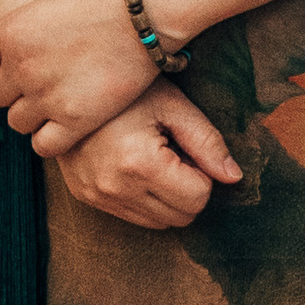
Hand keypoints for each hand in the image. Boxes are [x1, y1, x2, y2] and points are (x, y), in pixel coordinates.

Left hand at [0, 0, 158, 155]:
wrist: (146, 9)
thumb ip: (39, 5)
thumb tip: (42, 4)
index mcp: (10, 32)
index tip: (10, 65)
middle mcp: (20, 67)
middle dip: (14, 91)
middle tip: (38, 86)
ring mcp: (46, 95)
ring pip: (17, 122)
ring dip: (32, 116)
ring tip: (54, 106)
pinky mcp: (75, 120)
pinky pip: (44, 145)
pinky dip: (50, 139)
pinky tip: (66, 126)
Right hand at [56, 84, 241, 229]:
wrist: (70, 82)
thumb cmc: (128, 89)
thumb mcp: (173, 106)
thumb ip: (207, 142)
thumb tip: (234, 177)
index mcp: (139, 163)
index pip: (198, 197)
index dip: (202, 172)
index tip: (185, 147)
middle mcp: (115, 187)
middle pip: (181, 216)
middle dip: (187, 188)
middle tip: (172, 153)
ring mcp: (97, 195)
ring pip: (158, 223)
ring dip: (166, 197)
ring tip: (153, 158)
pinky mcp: (85, 196)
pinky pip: (132, 217)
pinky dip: (143, 198)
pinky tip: (134, 166)